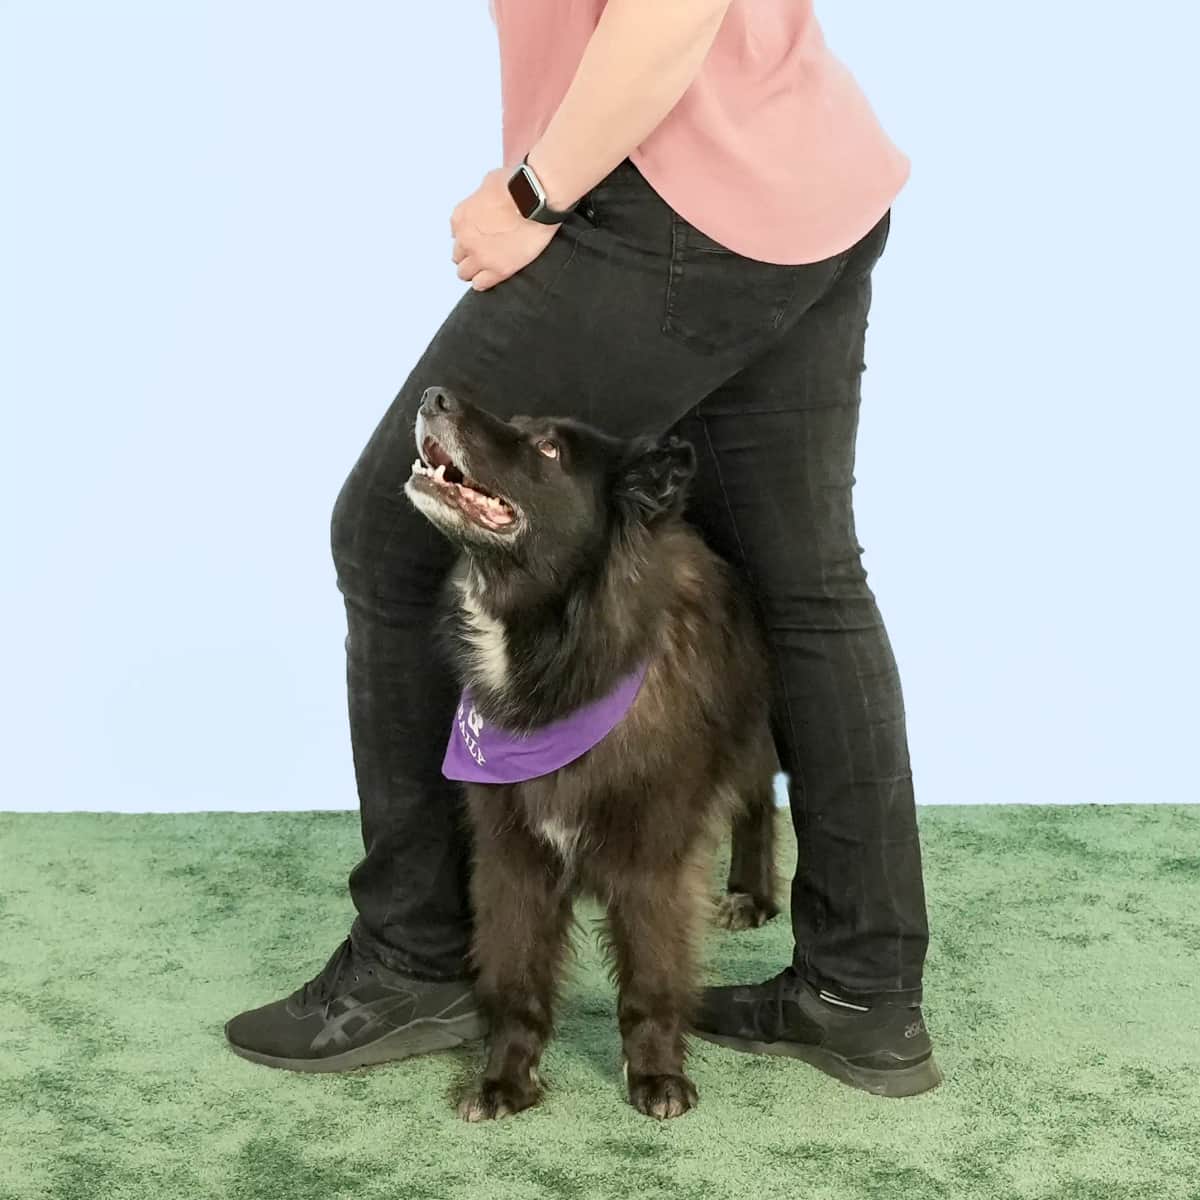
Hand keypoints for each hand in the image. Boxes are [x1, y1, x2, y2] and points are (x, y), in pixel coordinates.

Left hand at [450, 167, 561, 291]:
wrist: (536, 199)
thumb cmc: (518, 186)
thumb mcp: (490, 182)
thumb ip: (482, 197)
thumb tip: (488, 199)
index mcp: (461, 217)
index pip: (456, 234)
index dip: (469, 236)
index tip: (478, 237)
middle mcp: (465, 238)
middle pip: (458, 255)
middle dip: (469, 254)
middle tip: (483, 252)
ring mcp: (480, 256)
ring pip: (464, 273)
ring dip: (473, 270)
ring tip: (486, 268)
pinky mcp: (498, 270)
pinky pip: (481, 284)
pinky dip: (483, 282)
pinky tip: (491, 277)